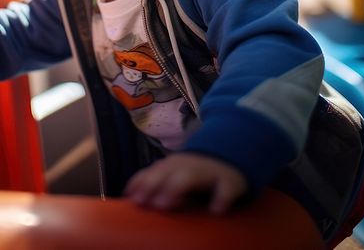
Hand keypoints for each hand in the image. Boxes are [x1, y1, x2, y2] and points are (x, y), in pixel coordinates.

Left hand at [123, 152, 246, 214]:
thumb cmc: (195, 172)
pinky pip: (225, 190)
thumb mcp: (174, 173)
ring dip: (175, 188)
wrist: (233, 153)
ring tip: (163, 204)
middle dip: (152, 184)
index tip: (131, 199)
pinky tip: (215, 210)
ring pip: (190, 177)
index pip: (152, 172)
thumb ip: (154, 182)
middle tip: (142, 202)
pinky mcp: (229, 182)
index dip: (141, 183)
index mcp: (172, 165)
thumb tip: (130, 196)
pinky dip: (221, 199)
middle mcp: (187, 166)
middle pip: (166, 172)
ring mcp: (208, 172)